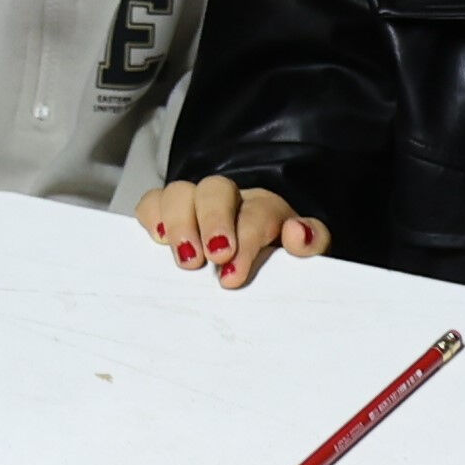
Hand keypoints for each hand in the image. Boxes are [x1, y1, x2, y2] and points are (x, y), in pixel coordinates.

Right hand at [135, 175, 324, 287]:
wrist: (255, 269)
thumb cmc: (275, 266)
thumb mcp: (300, 259)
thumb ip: (311, 243)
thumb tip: (298, 232)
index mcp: (266, 210)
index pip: (258, 212)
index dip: (246, 239)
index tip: (233, 275)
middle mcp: (230, 201)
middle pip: (217, 189)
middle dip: (213, 221)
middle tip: (213, 257)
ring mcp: (195, 205)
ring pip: (181, 191)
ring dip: (180, 223)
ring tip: (185, 259)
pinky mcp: (168, 215)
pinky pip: (153, 202)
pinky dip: (152, 216)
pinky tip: (158, 239)